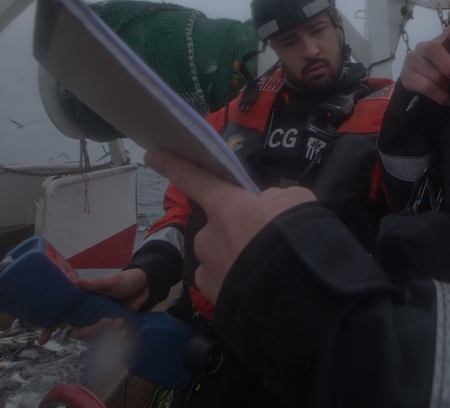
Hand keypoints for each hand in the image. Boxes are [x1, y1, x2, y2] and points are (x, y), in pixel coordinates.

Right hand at [36, 268, 148, 342]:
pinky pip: (108, 336)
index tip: (43, 340)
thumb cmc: (125, 280)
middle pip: (79, 330)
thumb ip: (96, 283)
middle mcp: (88, 312)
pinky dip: (115, 332)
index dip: (50, 327)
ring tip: (118, 320)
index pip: (62, 314)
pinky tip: (123, 322)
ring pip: (94, 335)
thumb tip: (78, 283)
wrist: (145, 285)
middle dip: (90, 331)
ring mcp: (100, 320)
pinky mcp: (112, 325)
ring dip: (105, 331)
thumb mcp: (111, 280)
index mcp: (83, 301)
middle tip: (106, 322)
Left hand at [144, 149, 314, 302]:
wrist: (297, 294)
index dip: (172, 164)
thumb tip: (266, 202)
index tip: (152, 155)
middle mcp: (209, 234)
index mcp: (227, 206)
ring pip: (218, 253)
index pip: (193, 178)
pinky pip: (217, 277)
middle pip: (218, 224)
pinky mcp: (211, 293)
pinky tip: (251, 283)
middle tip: (264, 240)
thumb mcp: (297, 201)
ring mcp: (208, 265)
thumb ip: (276, 197)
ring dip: (234, 255)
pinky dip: (231, 278)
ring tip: (264, 265)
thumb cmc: (295, 240)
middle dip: (236, 229)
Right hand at [399, 15, 449, 104]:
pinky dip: (440, 96)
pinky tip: (447, 99)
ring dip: (446, 86)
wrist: (415, 85)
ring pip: (433, 74)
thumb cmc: (440, 72)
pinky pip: (427, 87)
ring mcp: (413, 60)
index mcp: (441, 40)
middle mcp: (424, 46)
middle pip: (434, 49)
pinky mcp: (406, 75)